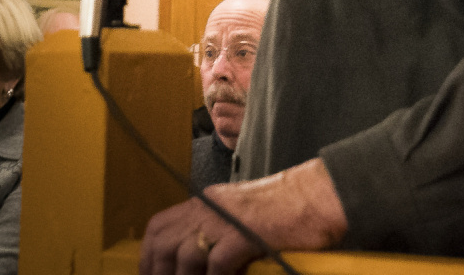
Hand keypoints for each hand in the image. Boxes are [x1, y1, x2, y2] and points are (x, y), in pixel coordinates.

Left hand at [140, 158, 347, 274]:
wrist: (315, 195)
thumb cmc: (284, 208)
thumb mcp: (239, 214)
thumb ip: (217, 231)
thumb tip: (196, 262)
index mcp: (207, 202)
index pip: (159, 226)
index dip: (147, 256)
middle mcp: (209, 208)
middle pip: (163, 243)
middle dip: (158, 272)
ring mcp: (225, 221)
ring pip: (184, 256)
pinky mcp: (244, 235)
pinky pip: (215, 265)